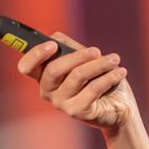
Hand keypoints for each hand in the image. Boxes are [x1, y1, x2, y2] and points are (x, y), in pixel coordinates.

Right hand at [16, 31, 136, 132]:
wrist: (121, 107)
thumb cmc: (101, 80)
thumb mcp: (86, 60)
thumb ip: (70, 49)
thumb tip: (55, 37)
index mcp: (44, 76)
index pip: (26, 67)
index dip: (35, 54)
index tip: (52, 45)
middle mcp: (48, 91)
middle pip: (53, 69)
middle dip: (78, 56)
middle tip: (96, 50)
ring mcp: (61, 103)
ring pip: (77, 76)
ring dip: (99, 64)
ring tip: (115, 59)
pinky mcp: (77, 112)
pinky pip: (92, 89)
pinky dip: (109, 77)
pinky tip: (121, 72)